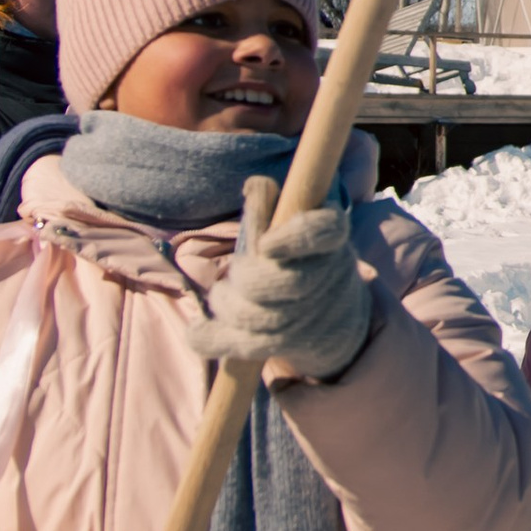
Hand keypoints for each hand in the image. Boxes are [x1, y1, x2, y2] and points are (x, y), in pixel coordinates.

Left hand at [190, 205, 374, 382]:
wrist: (334, 318)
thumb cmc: (300, 258)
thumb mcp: (292, 227)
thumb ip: (272, 208)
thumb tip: (257, 185)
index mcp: (332, 239)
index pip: (324, 232)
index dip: (294, 239)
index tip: (265, 245)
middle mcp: (331, 277)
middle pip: (287, 283)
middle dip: (248, 280)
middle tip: (236, 275)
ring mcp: (315, 317)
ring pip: (264, 317)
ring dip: (230, 305)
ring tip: (223, 297)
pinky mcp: (293, 344)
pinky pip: (249, 345)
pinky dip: (216, 339)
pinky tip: (197, 333)